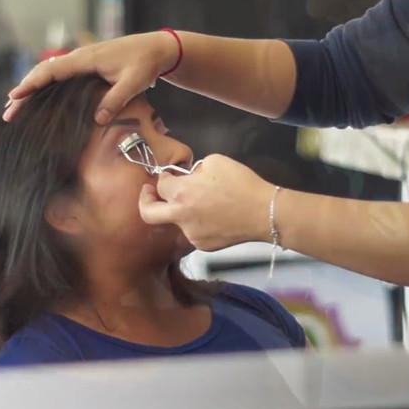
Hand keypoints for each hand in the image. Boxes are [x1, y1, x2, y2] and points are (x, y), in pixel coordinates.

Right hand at [3, 31, 178, 123]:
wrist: (157, 49)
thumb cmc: (145, 63)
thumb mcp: (133, 83)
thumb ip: (115, 100)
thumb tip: (96, 120)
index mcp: (86, 59)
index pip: (51, 71)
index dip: (32, 84)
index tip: (15, 96)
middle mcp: (80, 57)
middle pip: (44, 73)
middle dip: (24, 91)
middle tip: (8, 111)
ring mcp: (82, 61)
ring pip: (49, 74)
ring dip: (32, 89)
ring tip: (15, 107)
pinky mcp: (87, 66)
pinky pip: (59, 75)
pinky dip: (45, 86)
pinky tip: (39, 99)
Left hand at [138, 154, 273, 251]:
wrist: (264, 212)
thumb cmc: (241, 183)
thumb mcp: (215, 162)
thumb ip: (195, 169)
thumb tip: (190, 176)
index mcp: (181, 193)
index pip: (160, 184)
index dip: (163, 177)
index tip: (169, 176)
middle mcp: (181, 216)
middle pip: (148, 214)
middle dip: (144, 201)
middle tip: (149, 193)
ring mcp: (191, 234)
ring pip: (177, 222)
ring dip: (181, 211)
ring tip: (201, 204)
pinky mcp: (203, 246)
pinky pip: (193, 231)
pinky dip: (198, 223)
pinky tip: (214, 216)